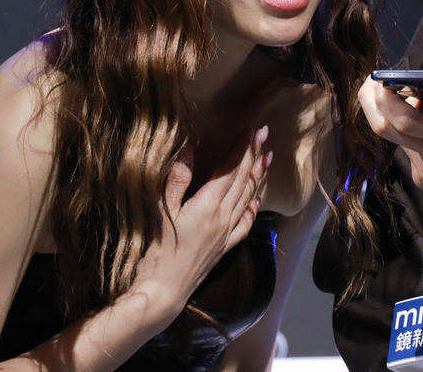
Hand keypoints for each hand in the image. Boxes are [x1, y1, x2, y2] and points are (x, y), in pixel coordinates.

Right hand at [128, 126, 271, 325]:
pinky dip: (252, 208)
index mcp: (208, 206)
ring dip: (257, 177)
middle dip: (253, 155)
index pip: (230, 169)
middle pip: (243, 181)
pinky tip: (255, 200)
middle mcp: (223, 218)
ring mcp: (225, 235)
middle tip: (264, 134)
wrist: (161, 294)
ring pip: (247, 199)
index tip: (251, 129)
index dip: (241, 148)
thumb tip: (190, 150)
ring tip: (266, 158)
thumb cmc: (155, 251)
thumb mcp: (159, 211)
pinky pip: (244, 224)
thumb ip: (176, 180)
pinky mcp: (222, 249)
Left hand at [361, 53, 422, 216]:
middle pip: (385, 128)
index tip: (380, 77)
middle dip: (370, 102)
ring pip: (396, 138)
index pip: (403, 119)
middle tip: (372, 81)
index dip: (384, 99)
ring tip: (409, 94)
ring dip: (395, 116)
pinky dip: (408, 132)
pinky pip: (407, 150)